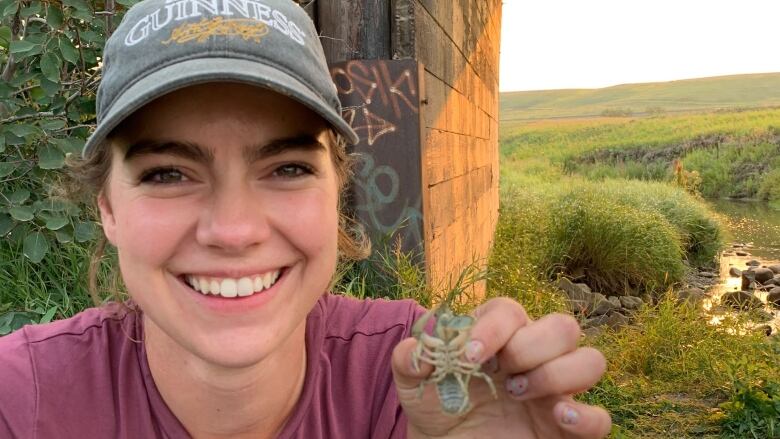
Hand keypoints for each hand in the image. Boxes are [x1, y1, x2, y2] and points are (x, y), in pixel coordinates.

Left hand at [391, 297, 610, 437]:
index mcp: (499, 335)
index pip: (510, 310)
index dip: (492, 328)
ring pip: (590, 361)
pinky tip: (558, 418)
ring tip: (519, 395)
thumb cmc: (437, 407)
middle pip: (562, 326)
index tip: (469, 356)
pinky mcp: (567, 427)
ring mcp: (555, 389)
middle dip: (531, 347)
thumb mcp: (414, 384)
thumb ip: (410, 361)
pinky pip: (600, 418)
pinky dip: (587, 417)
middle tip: (502, 374)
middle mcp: (533, 355)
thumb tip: (415, 349)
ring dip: (557, 374)